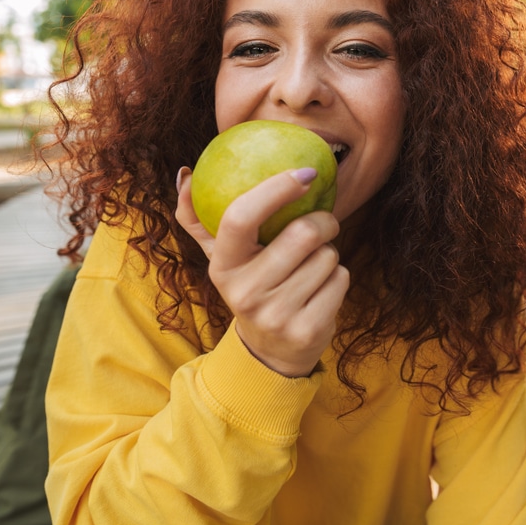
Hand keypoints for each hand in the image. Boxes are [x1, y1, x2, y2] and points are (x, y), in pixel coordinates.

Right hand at [176, 167, 348, 376]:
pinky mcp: (307, 330)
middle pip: (303, 233)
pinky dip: (338, 277)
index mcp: (221, 266)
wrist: (270, 351)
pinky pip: (340, 279)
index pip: (240, 217)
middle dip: (324, 221)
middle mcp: (245, 293)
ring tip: (312, 265)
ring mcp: (276, 316)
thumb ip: (199, 217)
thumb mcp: (222, 257)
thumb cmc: (251, 285)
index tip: (305, 172)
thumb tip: (185, 174)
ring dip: (329, 253)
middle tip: (323, 222)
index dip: (275, 188)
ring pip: (327, 256)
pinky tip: (320, 289)